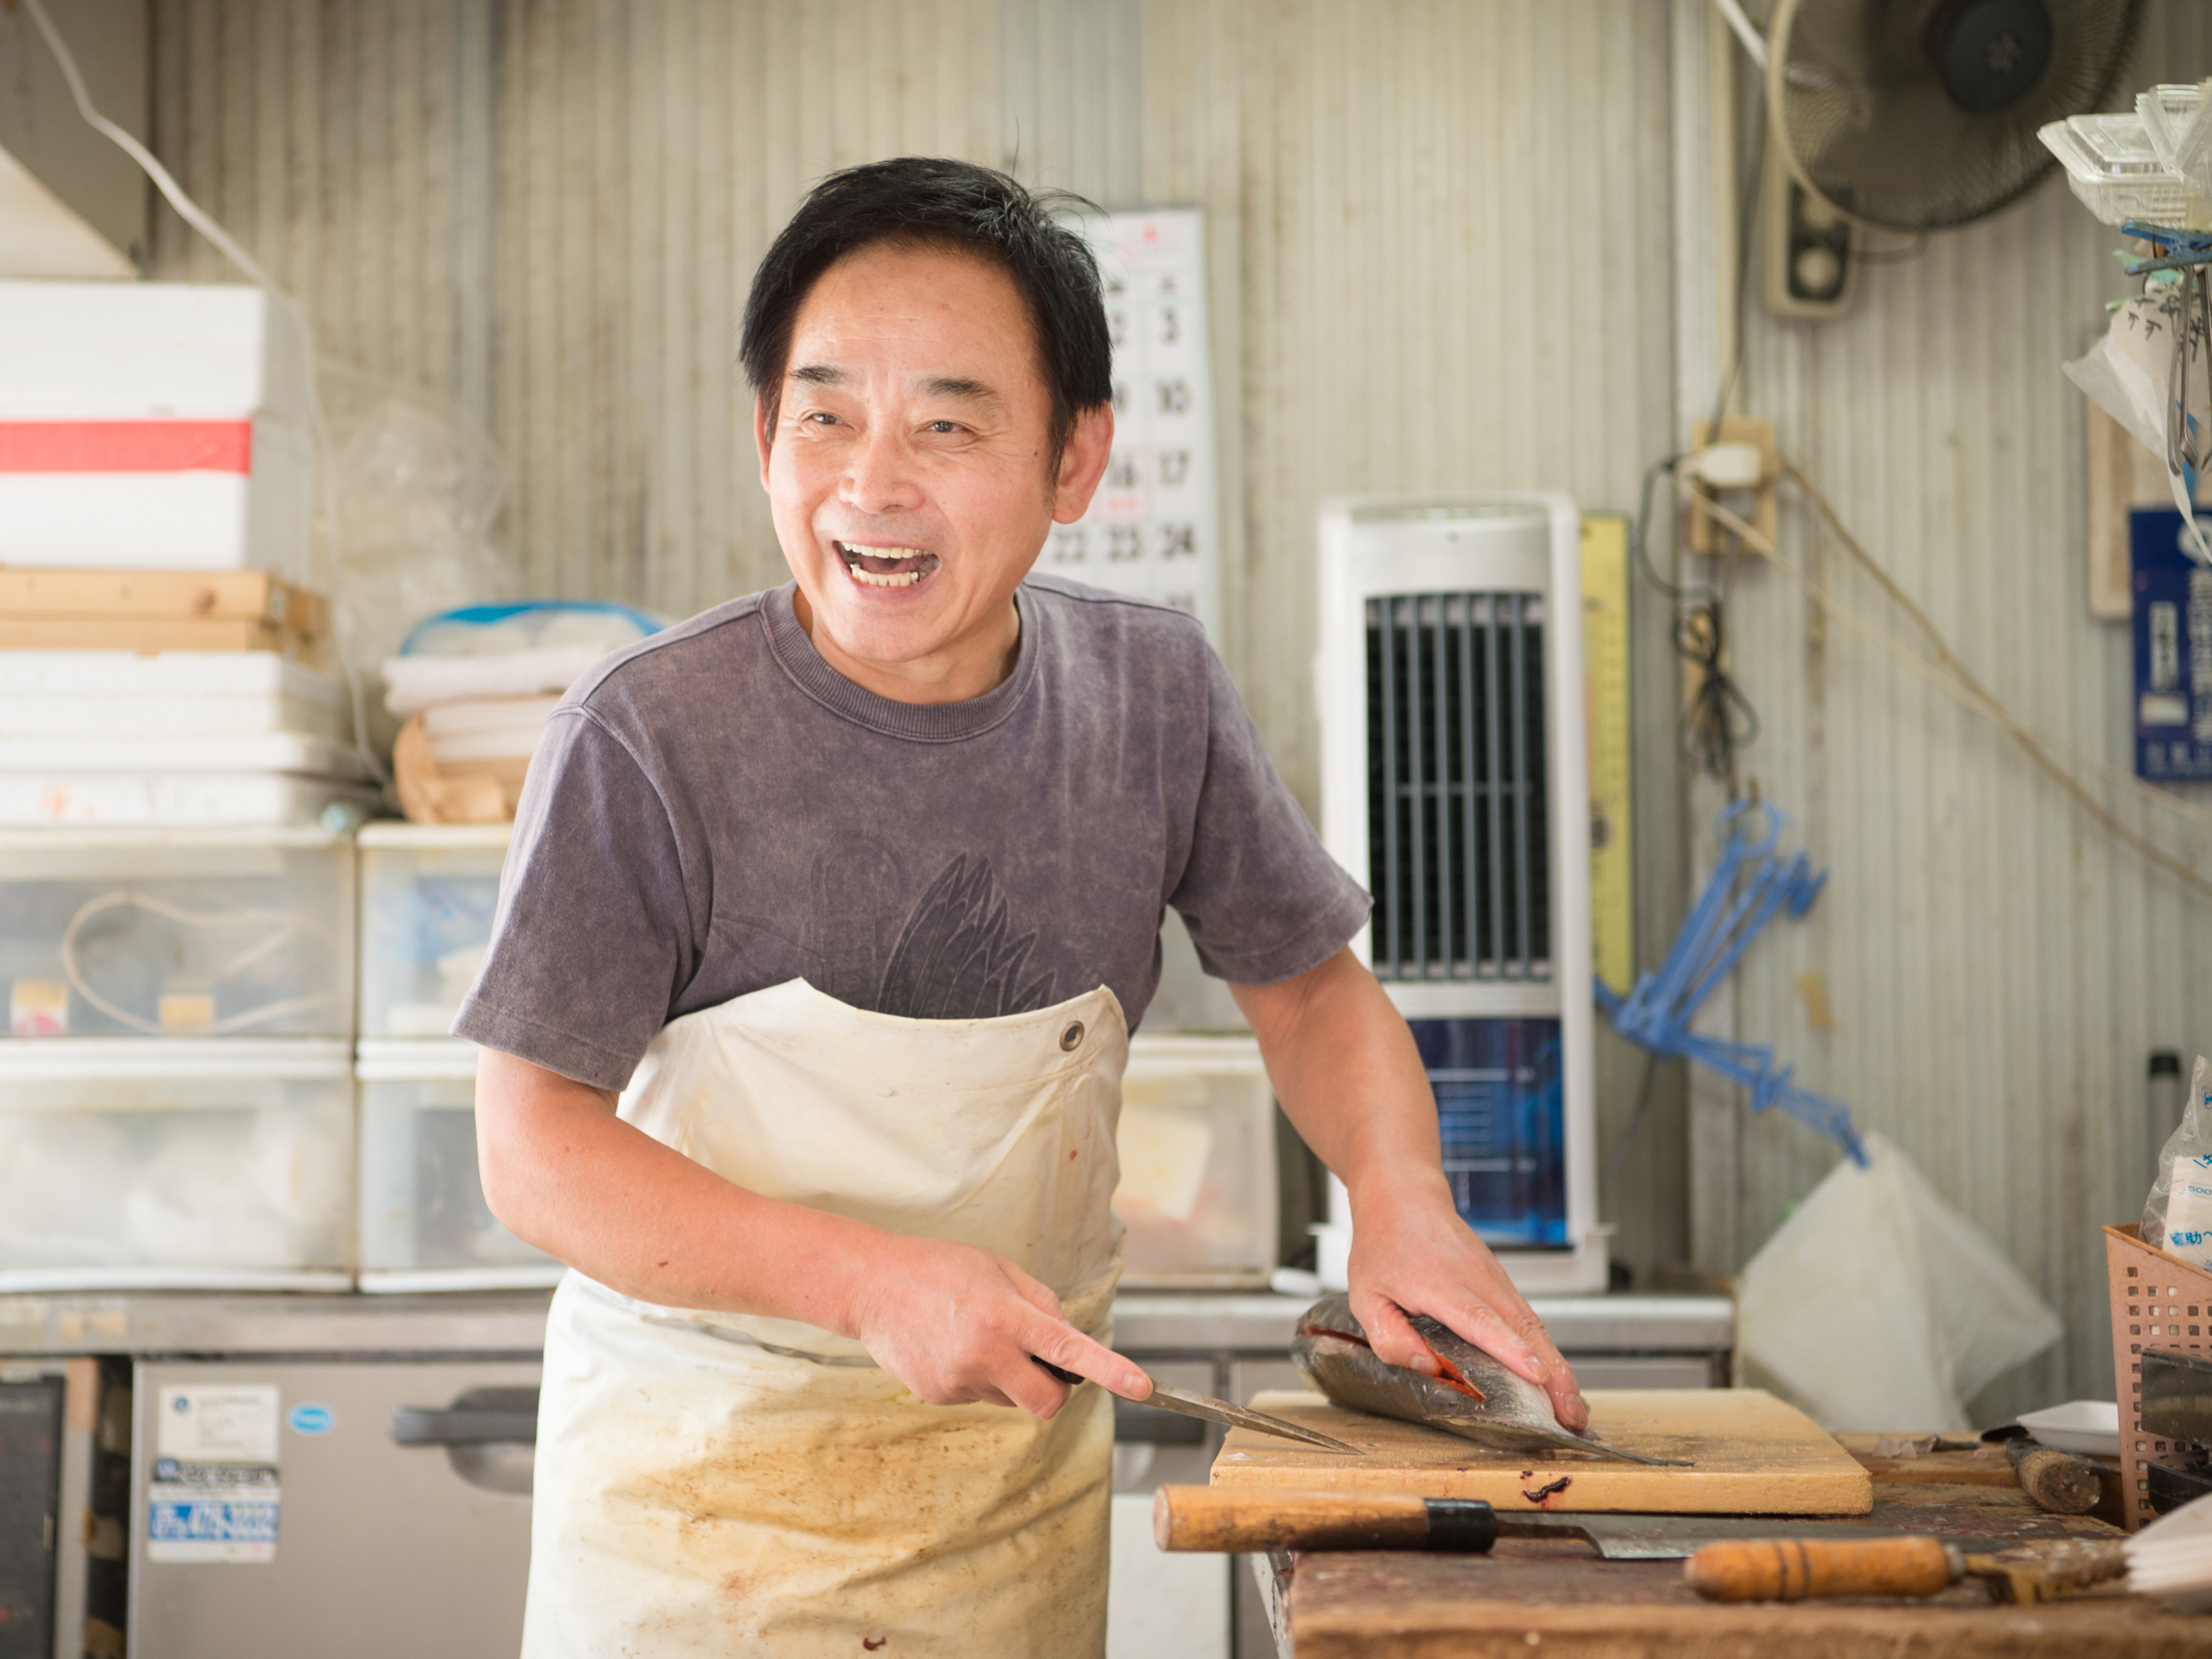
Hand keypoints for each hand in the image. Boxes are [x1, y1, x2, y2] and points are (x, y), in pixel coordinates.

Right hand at [844, 1233, 1152, 1417]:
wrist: (871, 1287)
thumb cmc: (938, 1268)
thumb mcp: (997, 1267)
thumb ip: (1040, 1301)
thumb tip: (1070, 1336)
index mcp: (1005, 1315)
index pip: (1068, 1350)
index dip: (1110, 1371)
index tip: (1142, 1387)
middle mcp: (984, 1353)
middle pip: (1047, 1401)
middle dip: (1055, 1389)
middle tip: (1040, 1362)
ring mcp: (960, 1380)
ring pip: (1012, 1399)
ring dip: (1011, 1378)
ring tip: (976, 1338)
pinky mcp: (939, 1396)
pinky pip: (979, 1397)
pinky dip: (978, 1378)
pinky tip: (952, 1348)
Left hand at [1345, 1168, 1587, 1432]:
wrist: (1404, 1195)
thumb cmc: (1384, 1244)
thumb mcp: (1365, 1296)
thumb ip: (1390, 1338)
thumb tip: (1428, 1368)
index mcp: (1439, 1284)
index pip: (1481, 1320)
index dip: (1511, 1350)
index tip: (1537, 1375)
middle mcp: (1476, 1279)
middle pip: (1523, 1328)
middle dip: (1553, 1375)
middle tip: (1569, 1416)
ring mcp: (1494, 1278)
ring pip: (1534, 1325)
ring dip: (1558, 1367)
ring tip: (1572, 1408)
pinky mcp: (1501, 1282)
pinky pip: (1529, 1319)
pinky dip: (1547, 1350)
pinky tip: (1555, 1378)